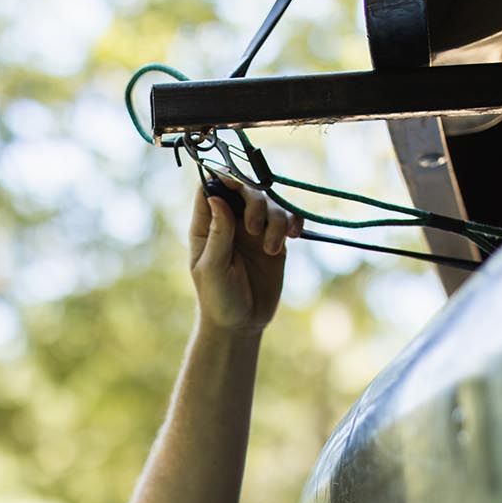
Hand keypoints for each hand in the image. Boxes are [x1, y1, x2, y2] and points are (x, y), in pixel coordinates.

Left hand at [188, 174, 301, 334]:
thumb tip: (217, 197)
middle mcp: (230, 222)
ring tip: (271, 250)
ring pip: (270, 203)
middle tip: (255, 228)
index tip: (234, 184)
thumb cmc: (218, 300)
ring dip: (275, 220)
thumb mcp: (213, 268)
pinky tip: (295, 235)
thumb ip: (217, 234)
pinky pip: (288, 218)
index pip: (210, 188)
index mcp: (207, 226)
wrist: (242, 325)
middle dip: (254, 201)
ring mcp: (254, 230)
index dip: (221, 178)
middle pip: (245, 189)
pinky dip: (294, 221)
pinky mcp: (275, 240)